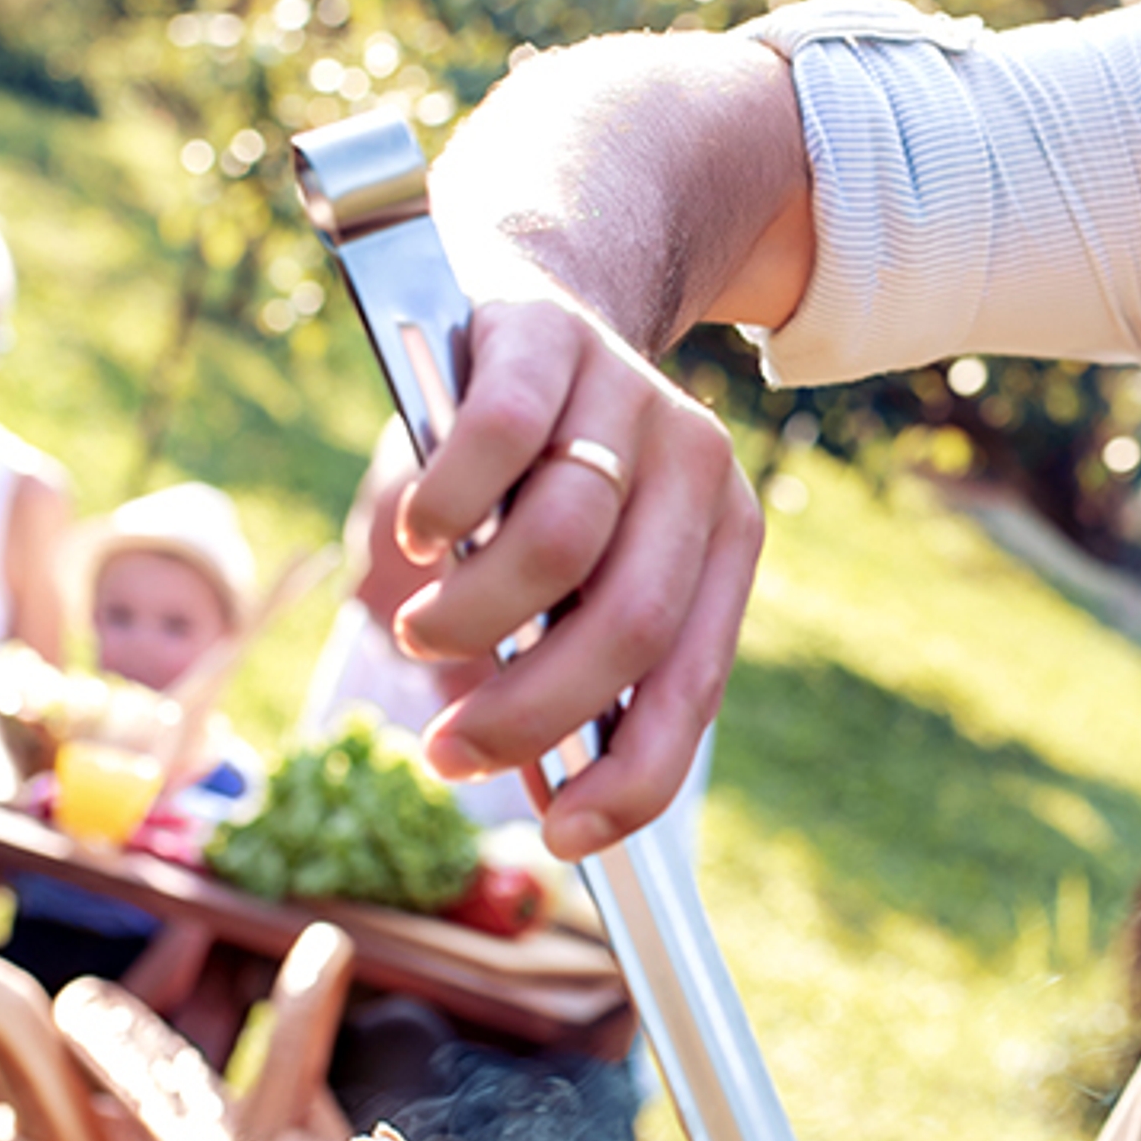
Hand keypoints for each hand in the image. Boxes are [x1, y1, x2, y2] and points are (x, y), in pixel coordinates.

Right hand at [390, 293, 761, 858]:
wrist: (513, 301)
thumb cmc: (529, 474)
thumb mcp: (555, 581)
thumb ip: (556, 670)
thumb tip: (543, 795)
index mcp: (721, 538)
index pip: (692, 683)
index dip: (632, 775)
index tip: (563, 839)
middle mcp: (694, 464)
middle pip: (627, 622)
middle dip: (531, 713)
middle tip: (451, 753)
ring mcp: (624, 394)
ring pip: (559, 541)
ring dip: (469, 620)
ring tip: (421, 633)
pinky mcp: (546, 337)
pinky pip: (495, 440)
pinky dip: (444, 508)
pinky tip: (419, 534)